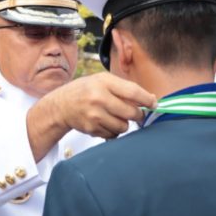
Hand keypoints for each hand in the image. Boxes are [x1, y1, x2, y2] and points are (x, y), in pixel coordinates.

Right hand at [27, 73, 156, 160]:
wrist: (61, 105)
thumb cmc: (86, 90)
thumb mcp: (102, 81)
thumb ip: (125, 88)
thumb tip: (151, 100)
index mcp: (103, 82)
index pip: (133, 92)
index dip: (147, 100)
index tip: (154, 104)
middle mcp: (99, 98)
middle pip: (131, 113)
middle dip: (137, 115)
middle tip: (135, 113)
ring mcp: (94, 115)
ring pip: (124, 127)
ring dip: (124, 123)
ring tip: (115, 116)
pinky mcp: (91, 129)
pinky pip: (113, 134)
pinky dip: (113, 130)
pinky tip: (105, 122)